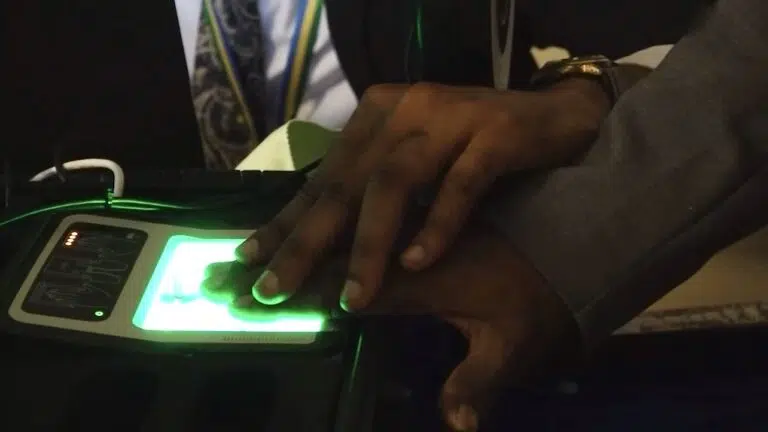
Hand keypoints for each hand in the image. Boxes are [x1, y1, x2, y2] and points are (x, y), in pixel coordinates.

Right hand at [203, 223, 578, 430]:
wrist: (569, 235)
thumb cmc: (536, 296)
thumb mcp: (513, 341)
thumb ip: (480, 379)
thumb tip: (456, 428)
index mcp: (415, 273)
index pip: (346, 280)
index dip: (301, 287)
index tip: (254, 294)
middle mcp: (399, 239)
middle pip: (327, 243)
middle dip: (276, 258)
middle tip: (224, 268)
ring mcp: (403, 217)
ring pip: (334, 216)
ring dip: (287, 230)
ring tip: (242, 245)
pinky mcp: (408, 206)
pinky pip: (352, 200)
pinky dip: (316, 209)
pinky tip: (291, 216)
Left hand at [236, 80, 609, 309]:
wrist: (554, 113)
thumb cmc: (474, 144)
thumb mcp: (416, 161)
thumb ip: (373, 187)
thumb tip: (321, 236)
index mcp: (377, 117)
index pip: (323, 176)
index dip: (286, 219)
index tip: (249, 259)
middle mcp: (405, 110)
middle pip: (346, 181)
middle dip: (307, 241)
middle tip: (275, 289)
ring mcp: (450, 119)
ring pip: (395, 183)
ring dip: (370, 244)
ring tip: (353, 297)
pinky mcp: (495, 134)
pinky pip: (461, 184)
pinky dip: (438, 225)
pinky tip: (418, 263)